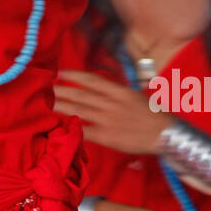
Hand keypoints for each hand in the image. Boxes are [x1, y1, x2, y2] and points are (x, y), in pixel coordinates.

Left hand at [53, 69, 171, 153]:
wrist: (167, 134)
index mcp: (119, 91)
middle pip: (80, 95)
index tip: (59, 73)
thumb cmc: (154, 114)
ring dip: (61, 107)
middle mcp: (111, 103)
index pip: (91, 80)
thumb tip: (101, 86)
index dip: (73, 75)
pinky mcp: (108, 137)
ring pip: (80, 111)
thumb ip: (118, 91)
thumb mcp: (136, 95)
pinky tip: (60, 126)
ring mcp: (108, 120)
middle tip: (43, 87)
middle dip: (60, 91)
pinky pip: (86, 131)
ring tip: (46, 104)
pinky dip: (73, 127)